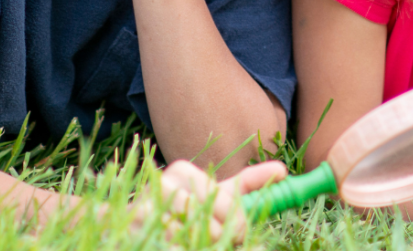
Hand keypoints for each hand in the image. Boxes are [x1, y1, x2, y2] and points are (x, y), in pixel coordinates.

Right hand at [147, 159, 286, 242]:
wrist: (142, 230)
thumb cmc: (186, 214)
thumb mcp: (218, 198)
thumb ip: (248, 185)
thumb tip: (282, 170)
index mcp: (181, 171)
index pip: (220, 196)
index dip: (235, 219)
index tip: (240, 233)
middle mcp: (159, 184)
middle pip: (203, 217)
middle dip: (218, 236)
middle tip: (221, 240)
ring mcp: (141, 209)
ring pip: (185, 235)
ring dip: (196, 244)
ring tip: (196, 243)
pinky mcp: (130, 229)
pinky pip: (168, 245)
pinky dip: (179, 248)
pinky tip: (180, 246)